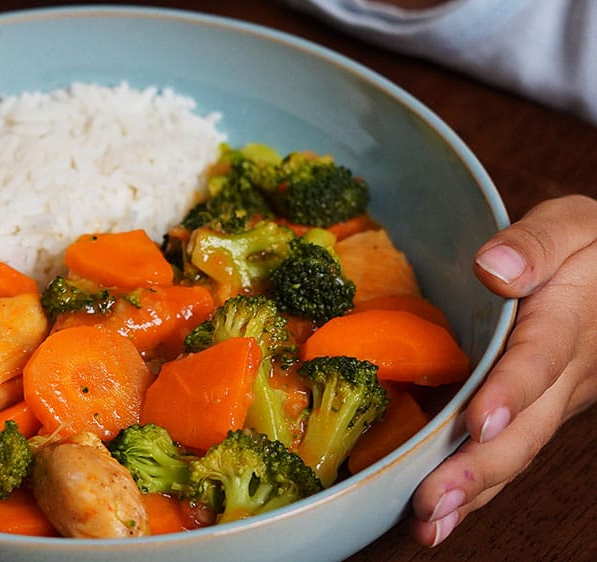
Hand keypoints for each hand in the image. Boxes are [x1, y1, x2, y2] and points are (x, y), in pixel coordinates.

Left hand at [409, 194, 596, 545]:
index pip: (541, 358)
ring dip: (470, 493)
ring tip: (426, 524)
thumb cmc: (586, 247)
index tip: (481, 420)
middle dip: (478, 468)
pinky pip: (506, 456)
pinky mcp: (534, 416)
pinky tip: (433, 519)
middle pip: (525, 427)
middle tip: (432, 500)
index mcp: (568, 321)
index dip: (512, 391)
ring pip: (514, 454)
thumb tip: (493, 267)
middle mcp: (564, 374)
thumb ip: (537, 242)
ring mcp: (551, 403)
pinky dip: (472, 492)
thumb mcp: (571, 224)